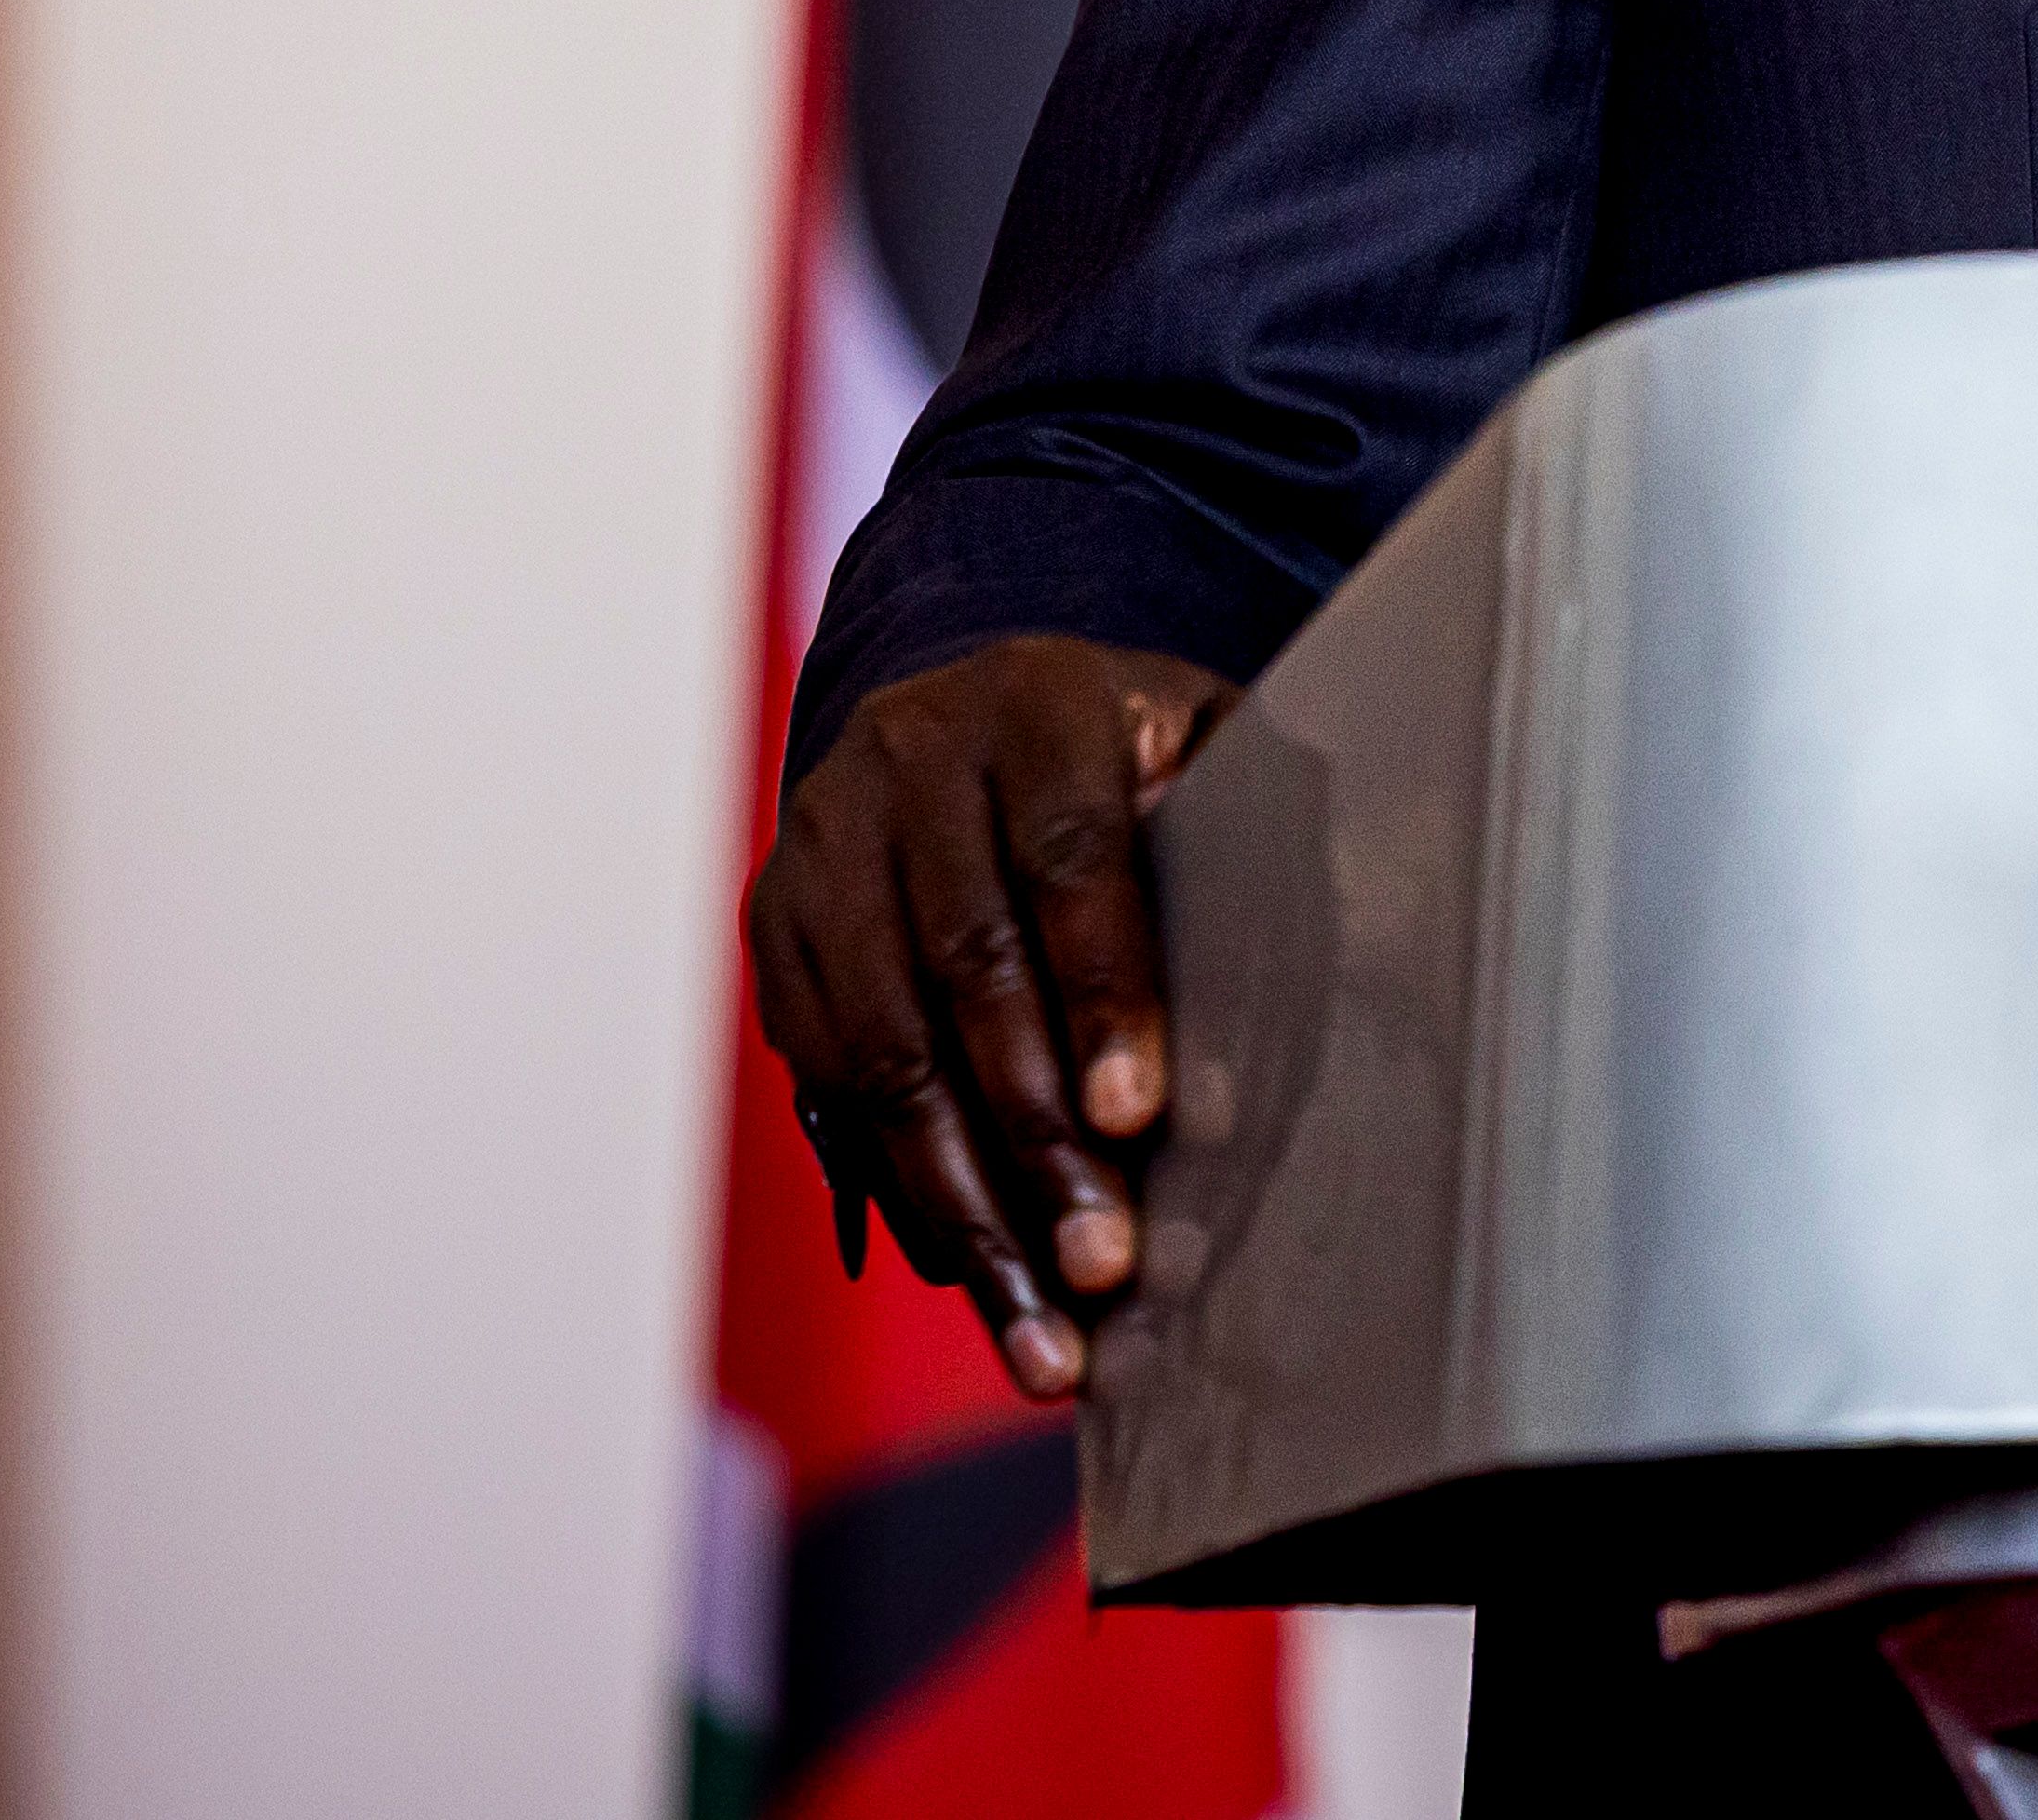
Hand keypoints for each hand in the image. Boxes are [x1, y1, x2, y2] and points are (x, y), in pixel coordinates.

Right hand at [745, 633, 1235, 1396]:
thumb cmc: (1133, 759)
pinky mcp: (778, 929)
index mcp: (1039, 703)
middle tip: (1102, 1266)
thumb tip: (1260, 1057)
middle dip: (1036, 1139)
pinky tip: (973, 1275)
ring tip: (1039, 1332)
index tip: (1142, 1119)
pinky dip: (904, 1193)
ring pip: (886, 1053)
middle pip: (966, 970)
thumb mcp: (1211, 755)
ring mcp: (825, 844)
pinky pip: (834, 1086)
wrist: (971, 711)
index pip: (1071, 855)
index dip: (1106, 993)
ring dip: (965, 1207)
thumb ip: (1251, 855)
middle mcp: (910, 760)